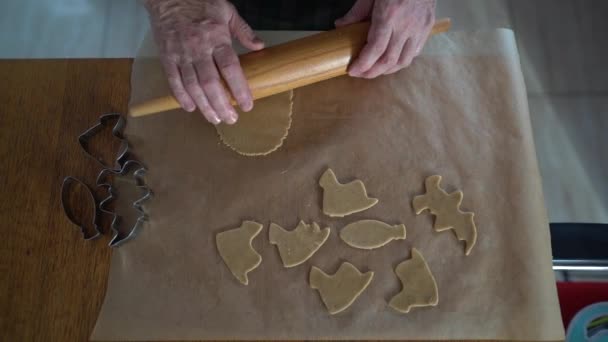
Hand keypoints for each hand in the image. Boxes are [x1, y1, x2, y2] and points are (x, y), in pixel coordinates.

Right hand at [144, 0, 263, 123]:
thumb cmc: (200, 2)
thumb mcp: (227, 10)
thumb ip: (243, 30)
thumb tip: (259, 46)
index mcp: (216, 38)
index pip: (230, 69)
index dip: (239, 89)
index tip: (247, 105)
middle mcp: (198, 49)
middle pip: (211, 84)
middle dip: (222, 105)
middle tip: (231, 119)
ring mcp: (180, 54)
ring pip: (193, 86)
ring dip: (204, 106)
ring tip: (215, 119)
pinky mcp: (166, 57)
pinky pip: (173, 81)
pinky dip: (181, 96)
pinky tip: (191, 108)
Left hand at [335, 0, 435, 77]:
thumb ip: (357, 12)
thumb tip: (341, 26)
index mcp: (389, 15)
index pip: (375, 50)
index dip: (363, 64)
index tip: (352, 70)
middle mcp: (406, 25)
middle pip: (389, 60)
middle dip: (373, 72)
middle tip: (360, 74)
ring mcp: (420, 27)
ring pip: (404, 61)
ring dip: (388, 70)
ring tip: (375, 70)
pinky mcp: (428, 26)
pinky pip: (415, 51)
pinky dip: (402, 60)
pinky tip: (392, 59)